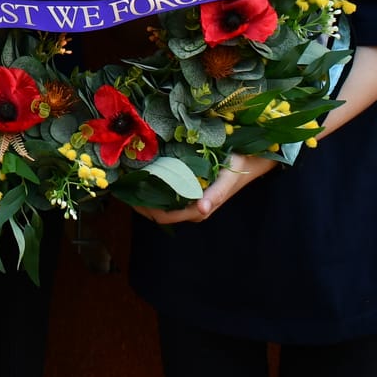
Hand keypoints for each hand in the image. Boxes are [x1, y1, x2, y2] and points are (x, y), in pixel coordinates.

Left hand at [135, 153, 275, 224]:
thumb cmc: (240, 166)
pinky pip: (170, 195)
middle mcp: (194, 208)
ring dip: (146, 195)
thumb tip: (202, 209)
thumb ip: (216, 194)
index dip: (144, 208)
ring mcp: (193, 201)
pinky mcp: (194, 192)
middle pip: (160, 212)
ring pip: (164, 204)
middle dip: (140, 201)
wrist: (254, 161)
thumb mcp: (228, 177)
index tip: (127, 193)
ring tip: (129, 180)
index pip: (164, 216)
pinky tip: (146, 176)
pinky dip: (156, 188)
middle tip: (123, 184)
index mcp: (200, 209)